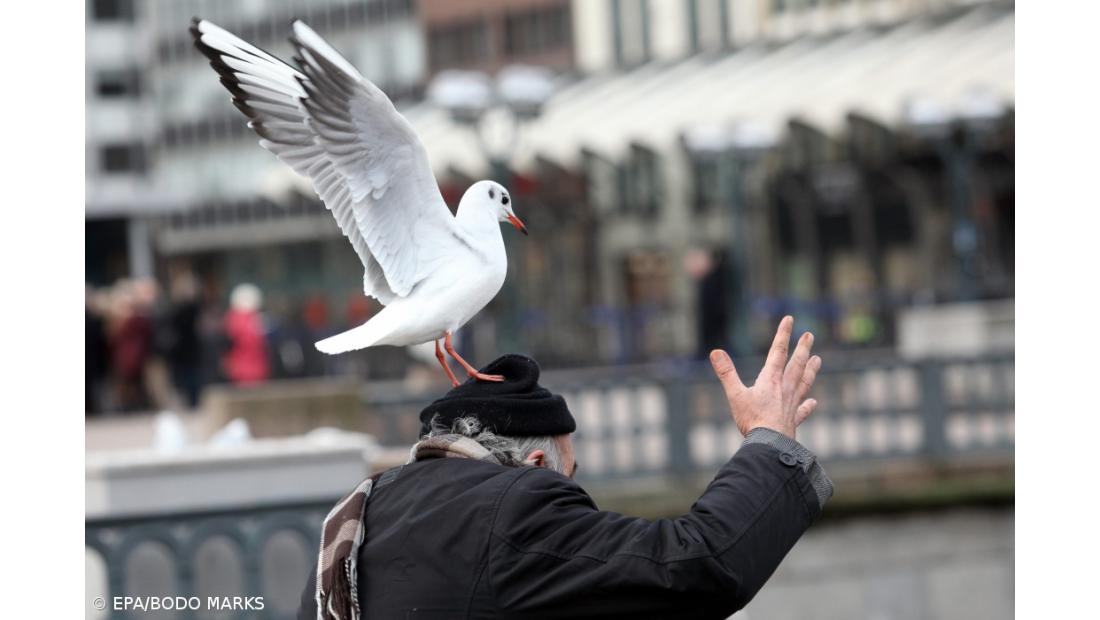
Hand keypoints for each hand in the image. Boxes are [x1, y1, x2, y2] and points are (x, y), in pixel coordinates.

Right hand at [708, 316, 821, 439]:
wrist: (770, 444)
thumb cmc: (752, 419)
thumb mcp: (735, 395)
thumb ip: (726, 373)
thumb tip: (715, 352)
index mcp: (770, 380)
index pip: (778, 351)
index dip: (783, 334)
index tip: (789, 319)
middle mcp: (784, 388)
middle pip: (796, 364)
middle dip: (802, 348)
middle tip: (809, 335)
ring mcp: (791, 404)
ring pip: (804, 382)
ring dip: (810, 370)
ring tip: (817, 359)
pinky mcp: (793, 419)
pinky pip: (803, 410)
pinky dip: (808, 406)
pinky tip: (813, 402)